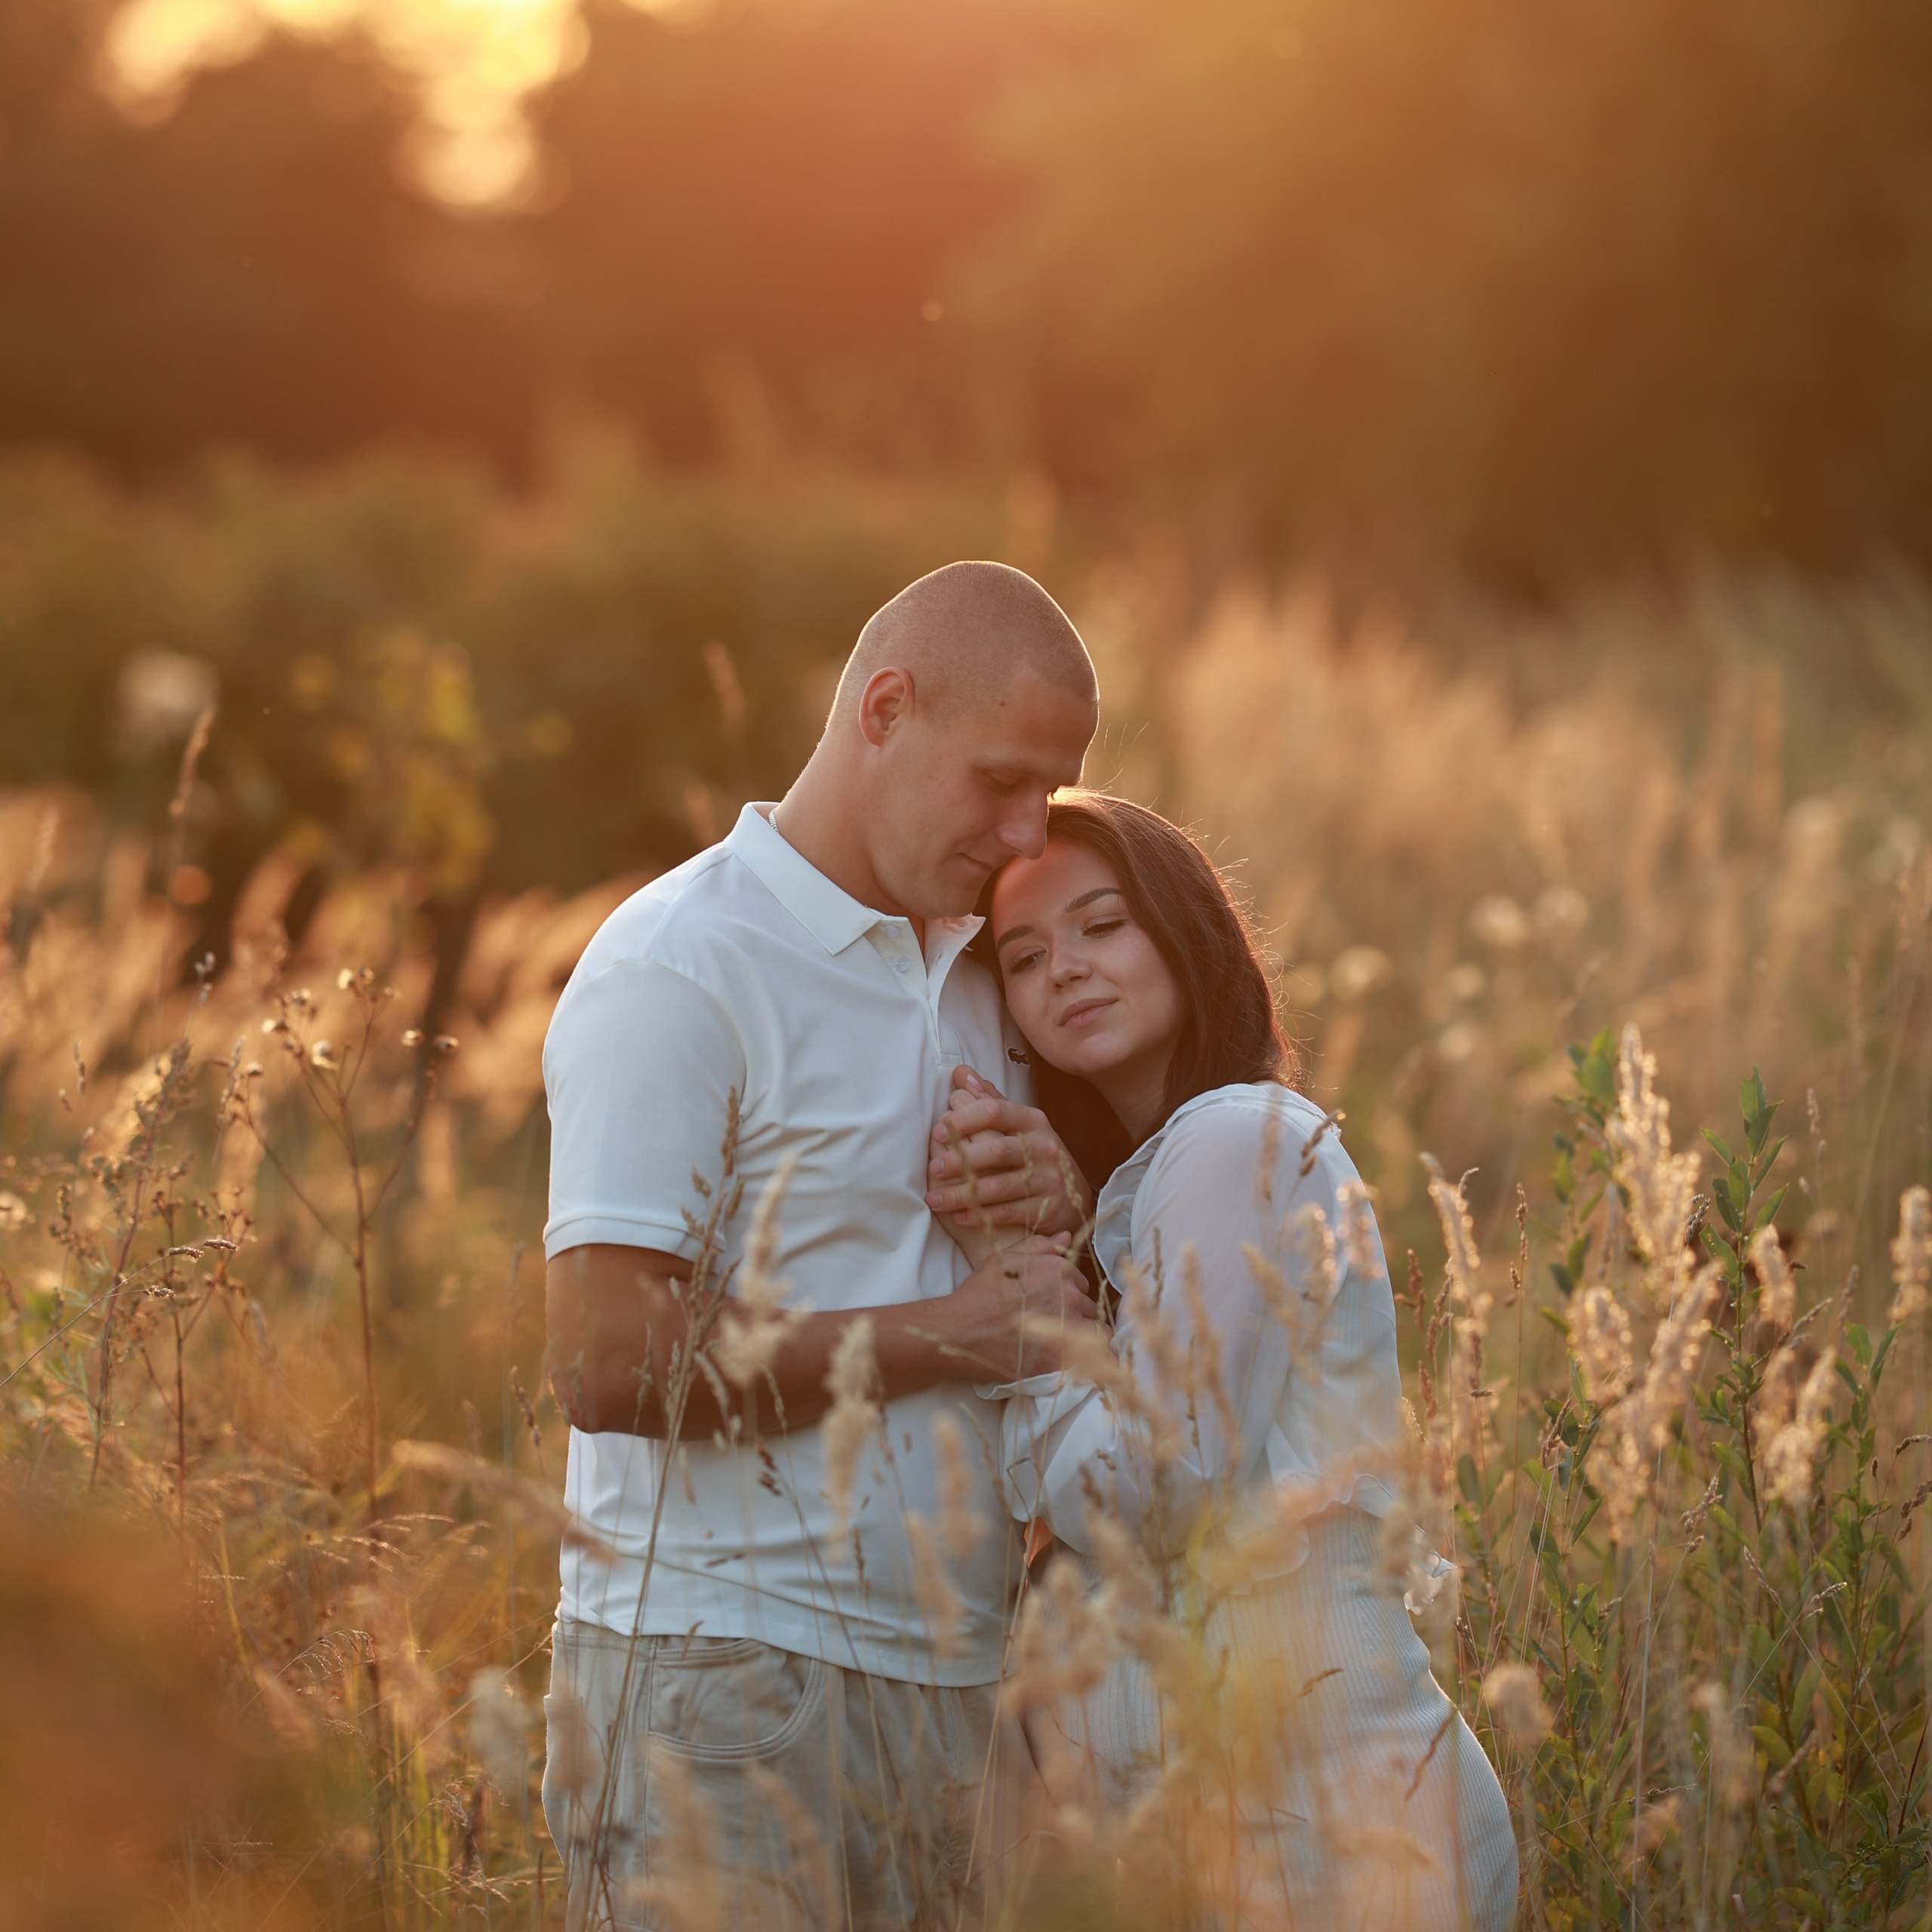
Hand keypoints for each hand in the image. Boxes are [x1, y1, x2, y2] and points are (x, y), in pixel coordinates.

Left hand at [925, 1067, 1092, 1257]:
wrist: (1075, 1199)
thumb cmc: (1035, 1156)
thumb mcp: (1019, 1125)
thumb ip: (989, 1100)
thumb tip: (961, 1073)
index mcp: (1032, 1121)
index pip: (995, 1111)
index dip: (963, 1120)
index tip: (937, 1132)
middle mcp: (1043, 1147)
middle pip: (997, 1150)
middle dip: (961, 1159)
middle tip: (933, 1167)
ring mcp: (1048, 1179)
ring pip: (999, 1187)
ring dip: (962, 1193)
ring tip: (934, 1199)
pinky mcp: (1048, 1208)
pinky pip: (1008, 1213)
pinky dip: (981, 1215)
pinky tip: (959, 1216)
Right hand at [940, 1233, 1097, 1380]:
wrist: (960, 1331)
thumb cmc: (980, 1292)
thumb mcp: (1005, 1258)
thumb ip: (1039, 1245)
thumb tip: (1067, 1236)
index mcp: (1059, 1269)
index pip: (1080, 1282)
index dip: (1066, 1292)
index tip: (1050, 1302)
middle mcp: (1069, 1294)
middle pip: (1087, 1304)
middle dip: (1074, 1312)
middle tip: (1049, 1322)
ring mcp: (1068, 1325)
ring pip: (1091, 1329)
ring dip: (1079, 1333)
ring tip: (1056, 1340)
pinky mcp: (1063, 1356)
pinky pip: (1089, 1354)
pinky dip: (1082, 1354)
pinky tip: (1065, 1354)